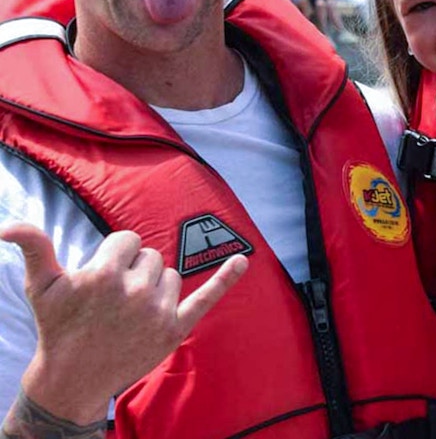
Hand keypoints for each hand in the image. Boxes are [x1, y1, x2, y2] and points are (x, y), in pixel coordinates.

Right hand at [0, 223, 246, 423]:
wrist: (73, 378)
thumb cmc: (57, 327)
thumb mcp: (42, 287)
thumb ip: (35, 248)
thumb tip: (9, 226)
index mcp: (104, 273)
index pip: (127, 239)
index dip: (113, 255)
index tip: (100, 277)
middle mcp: (134, 290)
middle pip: (150, 255)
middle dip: (133, 270)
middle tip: (112, 299)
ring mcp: (157, 310)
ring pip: (169, 274)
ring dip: (154, 285)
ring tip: (129, 310)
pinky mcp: (175, 328)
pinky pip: (206, 298)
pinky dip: (226, 278)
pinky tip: (243, 261)